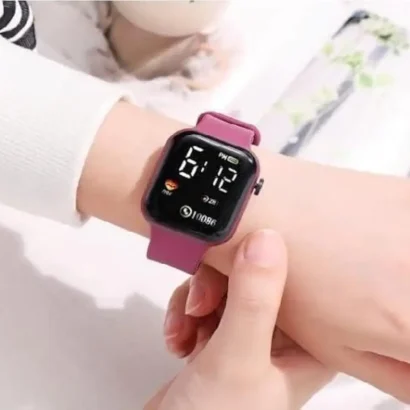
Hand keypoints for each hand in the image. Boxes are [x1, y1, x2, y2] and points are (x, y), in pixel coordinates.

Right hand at [80, 102, 409, 400]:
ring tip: (187, 325)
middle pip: (254, 281)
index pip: (303, 283)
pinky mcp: (215, 341)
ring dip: (197, 300)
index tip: (245, 244)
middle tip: (202, 300)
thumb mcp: (237, 358)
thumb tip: (267, 240)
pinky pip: (204, 305)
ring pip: (224, 288)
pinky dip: (185, 315)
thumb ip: (253, 299)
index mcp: (305, 348)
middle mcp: (278, 341)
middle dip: (218, 286)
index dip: (275, 260)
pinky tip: (179, 337)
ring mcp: (244, 340)